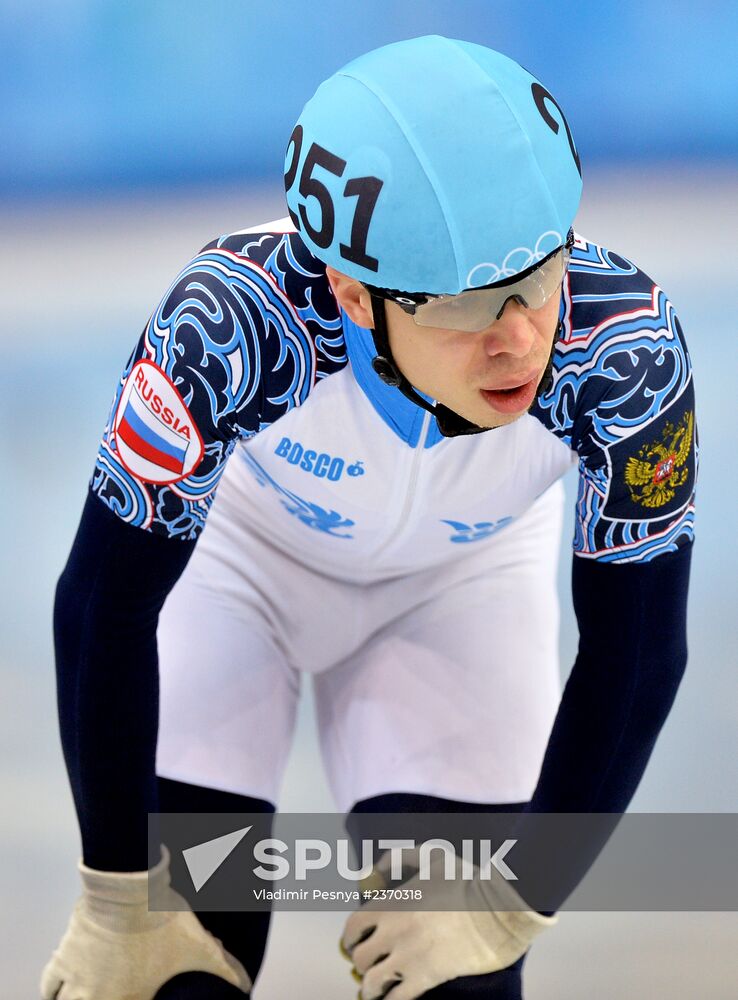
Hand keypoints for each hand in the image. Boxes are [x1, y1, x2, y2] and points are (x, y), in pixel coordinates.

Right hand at [41, 846, 250, 999]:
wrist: (128, 886)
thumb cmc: (165, 916)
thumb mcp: (201, 945)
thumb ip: (225, 970)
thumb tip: (246, 986)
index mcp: (132, 998)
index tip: (142, 997)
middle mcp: (100, 997)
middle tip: (116, 992)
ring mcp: (78, 980)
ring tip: (89, 995)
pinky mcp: (63, 958)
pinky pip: (50, 985)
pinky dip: (55, 989)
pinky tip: (63, 987)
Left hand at [340, 848, 555, 999]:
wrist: (497, 909)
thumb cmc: (467, 880)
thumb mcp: (432, 857)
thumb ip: (400, 858)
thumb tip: (376, 868)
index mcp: (392, 903)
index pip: (354, 927)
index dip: (349, 938)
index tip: (353, 944)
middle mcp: (393, 931)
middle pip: (360, 957)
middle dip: (361, 962)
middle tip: (368, 966)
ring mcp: (408, 956)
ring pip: (372, 982)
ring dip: (370, 987)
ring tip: (375, 990)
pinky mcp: (426, 978)